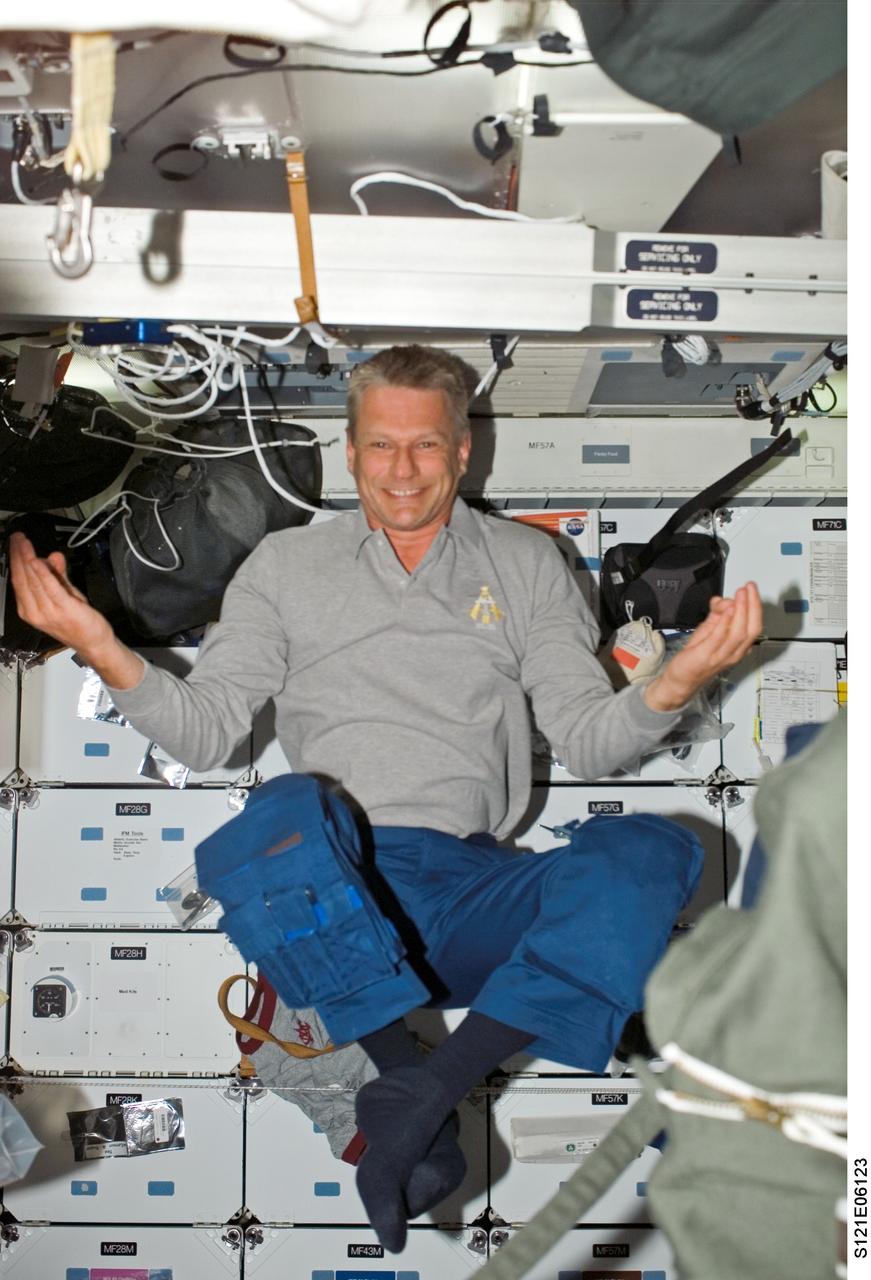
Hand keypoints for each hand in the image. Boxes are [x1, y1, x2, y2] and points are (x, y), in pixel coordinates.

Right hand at [8, 533, 142, 687]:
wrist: (94, 643)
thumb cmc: (77, 621)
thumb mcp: (64, 594)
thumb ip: (57, 575)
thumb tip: (52, 555)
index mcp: (29, 609)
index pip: (18, 580)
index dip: (15, 560)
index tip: (16, 542)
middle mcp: (34, 611)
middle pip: (22, 578)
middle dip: (18, 555)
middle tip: (17, 537)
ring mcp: (48, 612)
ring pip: (33, 580)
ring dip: (27, 558)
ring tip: (24, 542)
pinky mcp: (64, 609)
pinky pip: (50, 588)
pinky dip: (43, 573)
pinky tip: (36, 560)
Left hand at [642, 582, 761, 712]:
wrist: (681, 678)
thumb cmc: (697, 657)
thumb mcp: (709, 630)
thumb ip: (717, 614)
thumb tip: (723, 599)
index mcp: (738, 647)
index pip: (754, 626)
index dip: (755, 606)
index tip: (751, 590)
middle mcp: (734, 653)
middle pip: (751, 629)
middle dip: (752, 606)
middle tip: (748, 589)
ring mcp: (721, 656)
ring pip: (739, 633)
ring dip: (741, 611)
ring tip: (739, 596)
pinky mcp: (705, 656)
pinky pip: (719, 638)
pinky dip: (725, 623)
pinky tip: (727, 611)